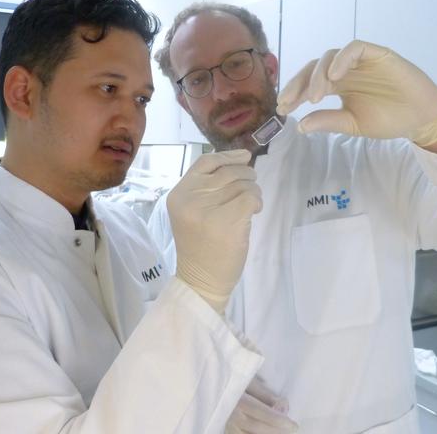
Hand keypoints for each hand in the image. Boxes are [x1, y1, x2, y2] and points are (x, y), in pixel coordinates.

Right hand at [167, 150, 261, 312]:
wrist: (200, 280)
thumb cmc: (200, 245)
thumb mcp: (193, 211)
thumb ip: (207, 188)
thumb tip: (242, 159)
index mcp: (179, 194)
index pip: (205, 162)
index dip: (228, 156)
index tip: (245, 156)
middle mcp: (191, 199)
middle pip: (228, 171)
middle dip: (246, 176)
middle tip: (251, 189)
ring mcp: (208, 211)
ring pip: (243, 184)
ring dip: (253, 191)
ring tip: (251, 205)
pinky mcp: (227, 223)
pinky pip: (250, 198)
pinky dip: (257, 201)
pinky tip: (254, 211)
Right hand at [226, 376, 297, 432]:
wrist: (204, 381)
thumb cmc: (228, 376)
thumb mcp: (247, 380)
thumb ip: (264, 394)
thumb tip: (283, 406)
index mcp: (238, 400)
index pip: (263, 414)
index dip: (279, 421)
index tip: (293, 424)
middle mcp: (231, 416)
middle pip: (259, 428)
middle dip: (277, 430)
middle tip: (291, 428)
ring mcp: (227, 426)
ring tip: (279, 431)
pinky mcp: (224, 430)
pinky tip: (263, 432)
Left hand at [276, 40, 436, 145]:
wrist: (422, 118)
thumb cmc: (389, 119)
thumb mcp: (353, 124)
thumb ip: (328, 121)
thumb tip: (300, 126)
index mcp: (338, 85)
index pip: (309, 84)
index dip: (294, 94)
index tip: (282, 109)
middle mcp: (345, 70)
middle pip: (313, 68)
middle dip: (298, 84)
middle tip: (289, 102)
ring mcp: (360, 61)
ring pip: (330, 57)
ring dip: (318, 75)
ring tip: (315, 96)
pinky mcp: (377, 54)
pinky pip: (354, 48)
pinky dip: (342, 59)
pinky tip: (334, 77)